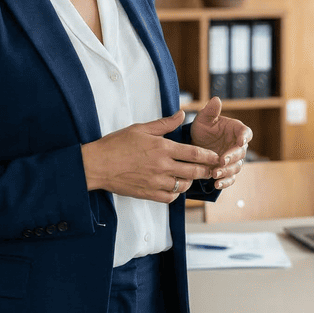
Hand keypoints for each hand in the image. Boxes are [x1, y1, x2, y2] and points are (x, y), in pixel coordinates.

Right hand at [82, 110, 221, 202]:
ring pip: (183, 186)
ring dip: (190, 182)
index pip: (194, 153)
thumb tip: (182, 115)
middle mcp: (162, 166)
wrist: (97, 164)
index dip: (209, 156)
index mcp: (162, 148)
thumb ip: (164, 124)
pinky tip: (174, 187)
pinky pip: (169, 198)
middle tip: (212, 169)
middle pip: (194, 172)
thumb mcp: (141, 128)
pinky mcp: (148, 193)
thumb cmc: (117, 144)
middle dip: (206, 171)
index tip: (216, 156)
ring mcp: (155, 182)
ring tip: (191, 177)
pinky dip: (175, 193)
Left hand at [189, 97, 252, 189]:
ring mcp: (233, 160)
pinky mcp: (227, 172)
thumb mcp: (203, 119)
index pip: (246, 133)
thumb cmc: (202, 129)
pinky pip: (230, 178)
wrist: (194, 146)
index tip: (241, 140)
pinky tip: (216, 184)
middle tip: (221, 160)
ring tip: (214, 173)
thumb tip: (216, 99)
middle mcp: (237, 146)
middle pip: (241, 153)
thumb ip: (210, 111)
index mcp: (236, 130)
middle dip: (231, 157)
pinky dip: (224, 182)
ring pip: (235, 167)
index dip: (245, 136)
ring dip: (226, 171)